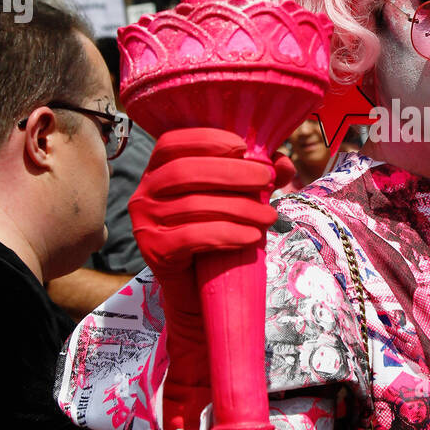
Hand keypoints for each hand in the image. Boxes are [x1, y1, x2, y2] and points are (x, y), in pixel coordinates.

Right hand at [129, 129, 284, 429]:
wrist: (196, 290)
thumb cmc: (214, 235)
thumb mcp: (236, 200)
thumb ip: (258, 179)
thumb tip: (284, 163)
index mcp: (158, 171)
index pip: (173, 142)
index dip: (207, 139)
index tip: (243, 147)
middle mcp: (144, 193)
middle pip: (186, 172)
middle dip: (232, 174)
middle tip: (266, 182)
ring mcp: (145, 223)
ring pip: (193, 205)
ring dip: (238, 208)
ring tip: (270, 216)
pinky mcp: (154, 251)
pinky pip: (192, 237)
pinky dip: (226, 235)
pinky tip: (251, 237)